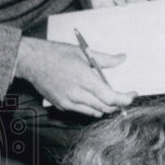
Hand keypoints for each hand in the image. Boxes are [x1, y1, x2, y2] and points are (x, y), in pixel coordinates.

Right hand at [16, 37, 136, 117]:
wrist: (31, 61)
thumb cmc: (56, 54)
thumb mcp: (82, 53)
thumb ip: (105, 59)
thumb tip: (122, 58)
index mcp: (85, 79)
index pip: (111, 98)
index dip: (125, 99)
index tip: (132, 94)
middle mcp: (78, 94)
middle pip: (106, 107)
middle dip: (118, 104)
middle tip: (124, 96)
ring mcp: (69, 102)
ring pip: (96, 112)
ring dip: (106, 107)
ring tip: (109, 97)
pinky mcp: (63, 106)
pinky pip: (84, 111)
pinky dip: (92, 107)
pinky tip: (93, 98)